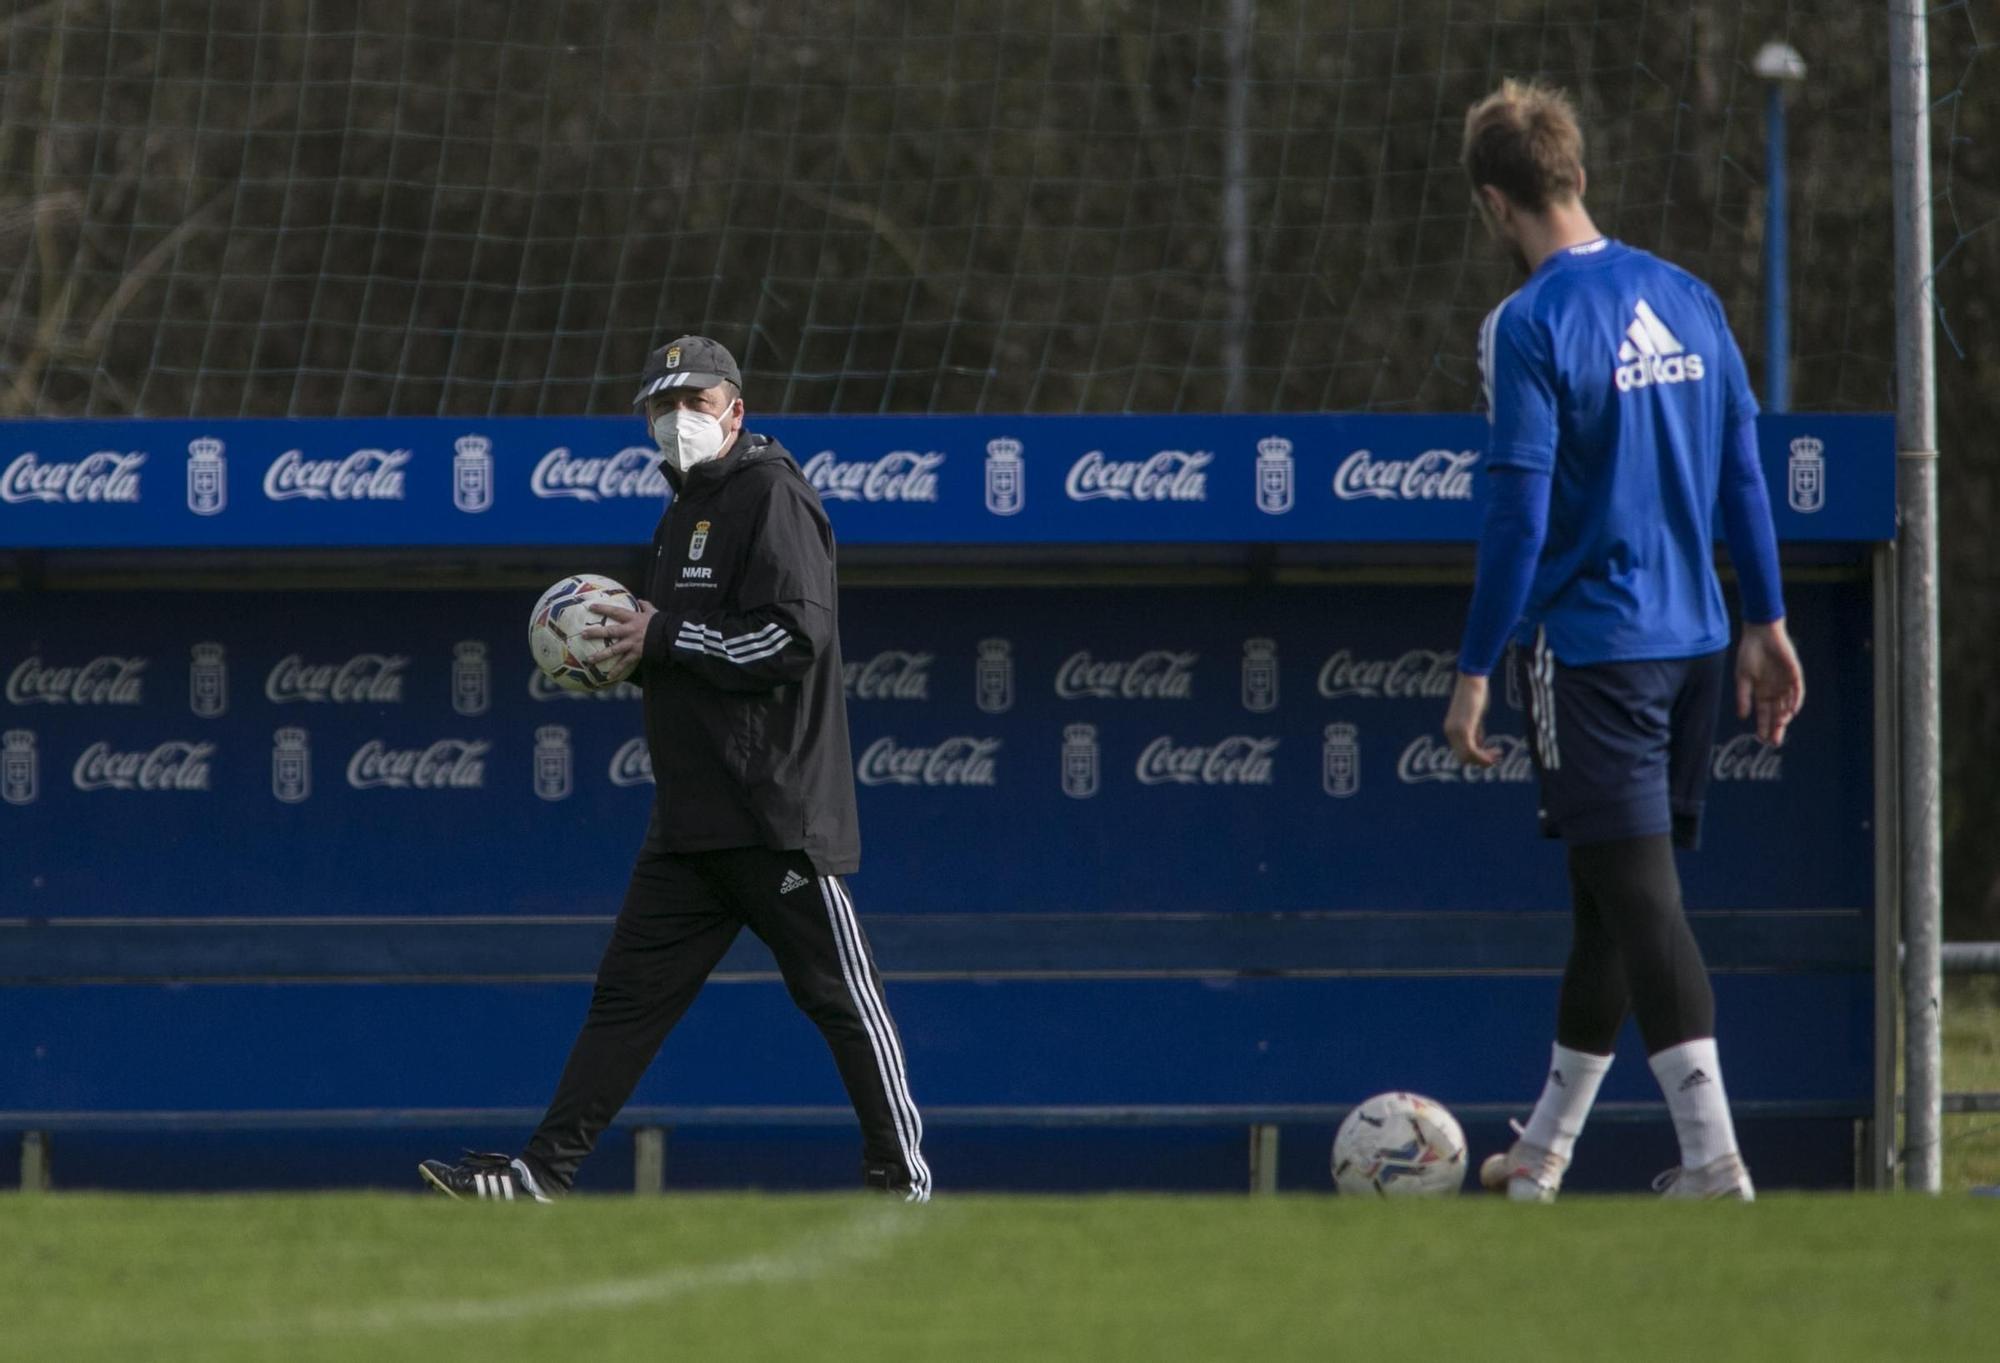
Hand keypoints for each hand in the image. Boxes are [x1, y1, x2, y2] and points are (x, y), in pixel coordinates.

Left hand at [580, 599, 658, 673]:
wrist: (671, 637)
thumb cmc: (662, 623)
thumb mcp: (653, 612)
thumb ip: (646, 606)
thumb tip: (640, 600)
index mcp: (633, 618)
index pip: (615, 612)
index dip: (603, 608)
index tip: (591, 607)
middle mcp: (630, 631)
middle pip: (610, 631)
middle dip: (596, 633)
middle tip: (582, 634)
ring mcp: (633, 643)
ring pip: (614, 650)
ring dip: (601, 655)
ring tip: (589, 659)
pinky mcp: (637, 654)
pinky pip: (625, 663)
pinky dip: (617, 670)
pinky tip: (608, 676)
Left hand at [1444, 672, 1500, 767]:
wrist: (1471, 680)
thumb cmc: (1475, 694)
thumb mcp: (1475, 716)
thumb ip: (1475, 730)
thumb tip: (1479, 745)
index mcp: (1451, 729)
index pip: (1461, 752)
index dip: (1478, 757)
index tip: (1494, 752)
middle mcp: (1450, 732)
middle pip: (1464, 758)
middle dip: (1482, 761)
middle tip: (1499, 755)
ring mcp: (1455, 732)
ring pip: (1468, 757)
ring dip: (1485, 760)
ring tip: (1499, 753)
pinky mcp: (1463, 729)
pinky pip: (1472, 751)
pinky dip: (1484, 756)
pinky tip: (1496, 752)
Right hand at [1735, 619, 1804, 746]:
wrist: (1760, 634)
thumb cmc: (1749, 654)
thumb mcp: (1742, 678)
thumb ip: (1744, 697)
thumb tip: (1742, 716)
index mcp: (1761, 692)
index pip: (1764, 714)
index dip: (1763, 726)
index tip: (1761, 739)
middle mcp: (1775, 690)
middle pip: (1777, 713)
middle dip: (1776, 728)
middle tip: (1774, 742)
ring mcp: (1785, 683)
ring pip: (1787, 705)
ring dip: (1784, 717)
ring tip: (1780, 727)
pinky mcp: (1794, 674)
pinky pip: (1797, 690)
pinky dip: (1795, 701)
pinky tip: (1792, 711)